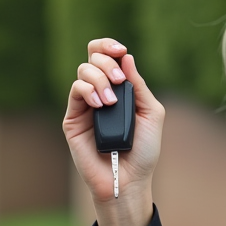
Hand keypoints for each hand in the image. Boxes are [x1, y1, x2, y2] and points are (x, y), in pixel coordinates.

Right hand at [63, 38, 164, 225]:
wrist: (129, 179)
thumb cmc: (144, 150)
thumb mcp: (151, 113)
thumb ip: (139, 86)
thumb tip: (127, 57)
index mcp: (120, 89)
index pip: (108, 57)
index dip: (109, 46)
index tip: (120, 50)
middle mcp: (101, 93)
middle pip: (93, 58)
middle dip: (107, 62)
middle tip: (120, 80)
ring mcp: (86, 105)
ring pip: (83, 71)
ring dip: (100, 78)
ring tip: (111, 101)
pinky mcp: (73, 119)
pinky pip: (75, 91)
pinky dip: (88, 90)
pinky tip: (101, 104)